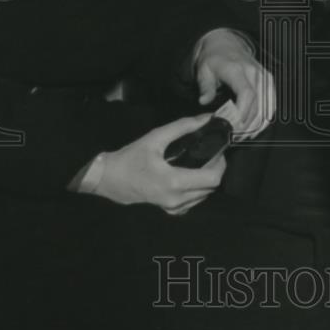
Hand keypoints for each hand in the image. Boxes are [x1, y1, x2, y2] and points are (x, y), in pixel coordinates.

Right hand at [95, 115, 226, 213]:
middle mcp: (177, 199)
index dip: (220, 163)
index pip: (213, 179)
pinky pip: (193, 202)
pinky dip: (197, 190)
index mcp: (175, 181)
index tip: (218, 150)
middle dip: (215, 170)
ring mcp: (173, 208)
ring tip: (201, 163)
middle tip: (210, 154)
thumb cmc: (131, 158)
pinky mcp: (170, 211)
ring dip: (207, 180)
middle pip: (211, 188)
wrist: (109, 179)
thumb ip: (183, 126)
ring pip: (204, 196)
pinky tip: (190, 177)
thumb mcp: (155, 137)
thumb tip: (207, 118)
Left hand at [193, 28, 274, 137]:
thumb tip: (204, 101)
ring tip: (242, 136)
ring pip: (267, 107)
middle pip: (257, 104)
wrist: (226, 44)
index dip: (242, 113)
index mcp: (237, 69)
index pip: (246, 94)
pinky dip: (265, 119)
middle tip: (234, 136)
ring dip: (256, 125)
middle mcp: (254, 73)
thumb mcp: (203, 70)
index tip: (233, 126)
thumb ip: (205, 87)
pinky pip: (271, 104)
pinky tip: (254, 129)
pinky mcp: (269, 82)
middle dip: (247, 124)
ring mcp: (264, 77)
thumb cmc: (214, 59)